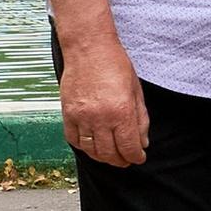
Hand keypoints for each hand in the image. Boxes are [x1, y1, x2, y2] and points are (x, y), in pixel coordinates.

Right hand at [59, 33, 147, 169]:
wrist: (89, 49)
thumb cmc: (115, 64)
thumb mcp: (136, 91)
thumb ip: (140, 119)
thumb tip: (142, 142)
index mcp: (121, 112)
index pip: (129, 147)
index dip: (136, 157)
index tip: (139, 158)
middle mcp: (100, 118)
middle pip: (110, 153)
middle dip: (120, 161)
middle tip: (126, 160)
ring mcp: (81, 117)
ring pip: (91, 150)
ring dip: (103, 157)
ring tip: (111, 155)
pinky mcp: (67, 114)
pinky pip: (74, 140)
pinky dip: (84, 147)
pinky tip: (92, 146)